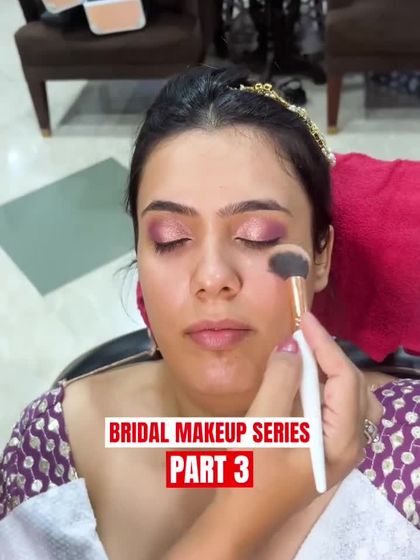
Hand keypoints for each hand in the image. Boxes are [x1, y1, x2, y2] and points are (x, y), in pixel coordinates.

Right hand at [164, 312, 382, 558]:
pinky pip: (340, 410)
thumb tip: (292, 345)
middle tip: (303, 334)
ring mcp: (341, 451)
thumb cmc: (249, 477)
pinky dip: (328, 387)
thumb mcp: (262, 426)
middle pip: (356, 387)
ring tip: (308, 352)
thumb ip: (280, 382)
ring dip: (334, 370)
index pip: (345, 379)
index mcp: (340, 441)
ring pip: (353, 399)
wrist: (240, 521)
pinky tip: (305, 379)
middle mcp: (351, 447)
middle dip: (331, 355)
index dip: (325, 345)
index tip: (303, 320)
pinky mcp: (328, 451)